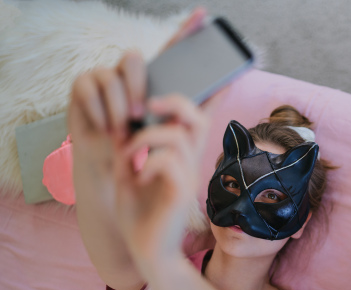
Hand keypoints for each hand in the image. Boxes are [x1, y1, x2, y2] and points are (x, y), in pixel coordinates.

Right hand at [67, 7, 206, 196]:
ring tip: (123, 131)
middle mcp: (128, 73)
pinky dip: (100, 113)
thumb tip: (227, 83)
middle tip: (141, 114)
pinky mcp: (82, 86)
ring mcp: (104, 77)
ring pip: (111, 77)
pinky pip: (89, 90)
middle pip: (133, 58)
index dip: (184, 30)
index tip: (202, 14)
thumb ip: (197, 105)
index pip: (169, 49)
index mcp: (154, 79)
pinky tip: (106, 128)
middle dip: (137, 88)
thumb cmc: (144, 148)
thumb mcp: (173, 129)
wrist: (114, 172)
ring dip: (118, 108)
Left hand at [113, 95, 209, 266]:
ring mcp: (187, 177)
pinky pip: (168, 161)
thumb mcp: (129, 175)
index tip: (188, 84)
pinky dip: (147, 162)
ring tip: (129, 155)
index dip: (200, 96)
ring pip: (177, 135)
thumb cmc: (140, 218)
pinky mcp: (181, 193)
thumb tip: (123, 123)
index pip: (196, 120)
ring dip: (145, 138)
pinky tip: (138, 177)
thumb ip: (129, 150)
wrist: (148, 254)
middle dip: (173, 103)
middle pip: (195, 118)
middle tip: (148, 107)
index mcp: (179, 158)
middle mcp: (189, 164)